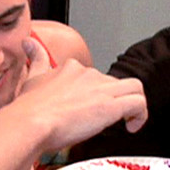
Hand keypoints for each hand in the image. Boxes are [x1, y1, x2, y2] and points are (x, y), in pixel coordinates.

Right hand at [11, 42, 147, 150]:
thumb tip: (28, 42)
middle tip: (104, 119)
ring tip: (127, 121)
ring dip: (134, 103)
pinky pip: (139, 103)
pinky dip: (141, 115)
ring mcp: (101, 89)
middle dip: (114, 100)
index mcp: (72, 68)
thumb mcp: (32, 78)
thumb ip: (36, 59)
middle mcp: (89, 74)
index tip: (90, 109)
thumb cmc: (28, 109)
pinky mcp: (110, 106)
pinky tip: (131, 127)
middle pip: (115, 83)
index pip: (95, 77)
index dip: (96, 94)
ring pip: (134, 87)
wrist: (29, 122)